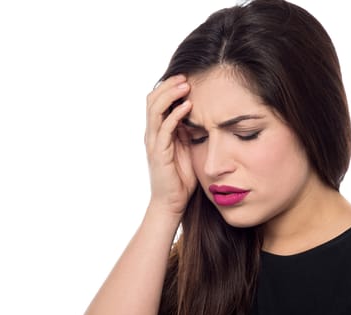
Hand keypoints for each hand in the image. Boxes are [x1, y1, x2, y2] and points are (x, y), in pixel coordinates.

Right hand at [145, 75, 196, 215]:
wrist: (171, 203)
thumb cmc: (181, 178)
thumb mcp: (186, 148)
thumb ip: (187, 131)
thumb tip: (198, 113)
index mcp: (157, 131)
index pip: (156, 101)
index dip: (168, 87)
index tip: (186, 77)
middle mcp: (152, 134)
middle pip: (152, 100)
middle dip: (168, 85)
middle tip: (185, 76)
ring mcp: (154, 143)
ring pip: (155, 110)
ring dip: (170, 95)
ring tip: (186, 84)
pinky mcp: (159, 153)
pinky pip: (165, 128)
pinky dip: (175, 115)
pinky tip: (188, 106)